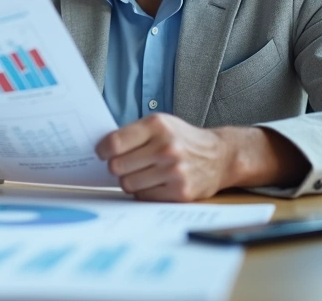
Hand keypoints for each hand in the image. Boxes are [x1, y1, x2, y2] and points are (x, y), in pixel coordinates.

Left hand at [95, 114, 234, 201]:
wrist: (220, 156)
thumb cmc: (182, 139)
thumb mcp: (161, 124)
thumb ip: (133, 133)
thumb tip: (102, 149)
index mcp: (157, 126)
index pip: (115, 143)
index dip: (102, 150)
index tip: (102, 153)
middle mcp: (166, 148)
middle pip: (117, 166)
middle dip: (116, 167)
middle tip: (124, 164)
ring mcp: (174, 171)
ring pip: (128, 184)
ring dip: (129, 181)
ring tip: (141, 173)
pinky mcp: (180, 192)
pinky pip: (143, 197)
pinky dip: (144, 192)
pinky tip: (154, 182)